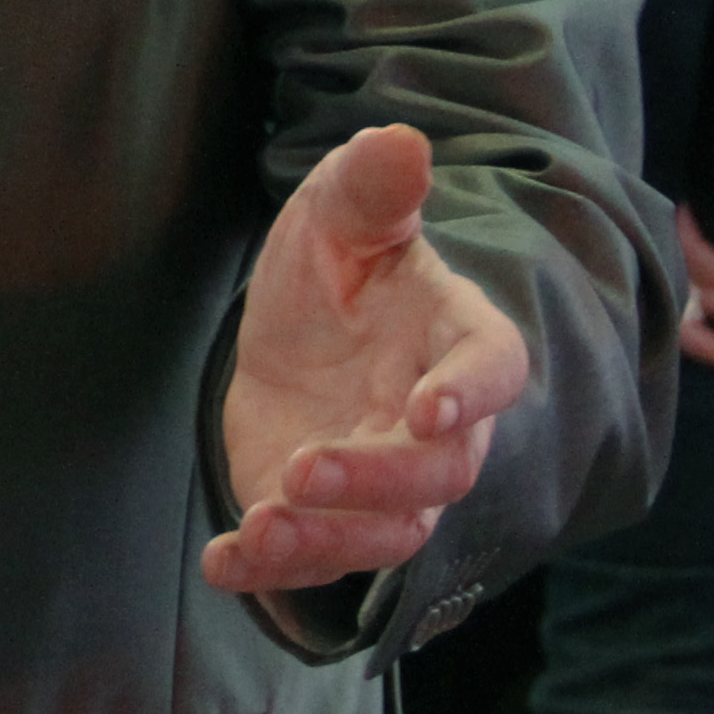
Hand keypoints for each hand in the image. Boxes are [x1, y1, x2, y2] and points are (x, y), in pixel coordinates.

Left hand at [205, 122, 526, 599]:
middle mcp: (434, 427)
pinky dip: (268, 573)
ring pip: (384, 536)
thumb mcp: (338, 214)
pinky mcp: (327, 521)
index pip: (491, 371)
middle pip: (437, 475)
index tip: (430, 410)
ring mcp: (384, 483)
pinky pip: (312, 562)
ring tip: (260, 528)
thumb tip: (398, 140)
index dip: (469, 395)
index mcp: (457, 342)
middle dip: (376, 479)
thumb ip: (369, 187)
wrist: (295, 336)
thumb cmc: (337, 269)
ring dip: (326, 541)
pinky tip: (222, 564)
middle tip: (304, 469)